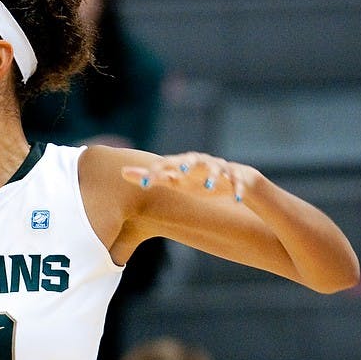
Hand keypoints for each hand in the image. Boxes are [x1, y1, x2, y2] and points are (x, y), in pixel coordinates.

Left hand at [122, 151, 258, 202]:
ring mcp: (219, 169)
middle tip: (182, 171)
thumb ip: (151, 176)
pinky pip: (238, 183)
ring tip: (209, 186)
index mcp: (183, 163)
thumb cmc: (194, 180)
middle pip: (195, 160)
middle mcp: (201, 163)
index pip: (167, 164)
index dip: (157, 172)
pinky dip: (238, 190)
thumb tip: (122, 172)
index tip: (146, 181)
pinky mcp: (236, 177)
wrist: (229, 178)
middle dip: (189, 165)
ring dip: (213, 177)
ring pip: (217, 169)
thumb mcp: (173, 180)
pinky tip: (237, 200)